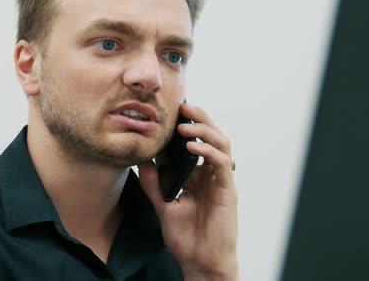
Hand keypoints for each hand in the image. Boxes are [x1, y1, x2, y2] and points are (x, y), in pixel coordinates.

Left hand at [138, 103, 237, 280]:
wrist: (199, 262)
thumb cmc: (185, 237)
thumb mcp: (162, 204)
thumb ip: (154, 182)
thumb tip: (141, 159)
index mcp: (198, 174)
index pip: (198, 141)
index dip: (189, 124)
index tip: (171, 112)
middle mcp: (212, 174)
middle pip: (213, 136)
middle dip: (200, 118)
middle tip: (182, 107)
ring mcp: (221, 180)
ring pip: (221, 143)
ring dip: (204, 130)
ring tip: (184, 125)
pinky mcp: (227, 190)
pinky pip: (221, 163)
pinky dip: (208, 151)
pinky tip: (192, 146)